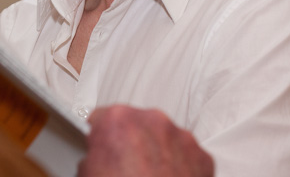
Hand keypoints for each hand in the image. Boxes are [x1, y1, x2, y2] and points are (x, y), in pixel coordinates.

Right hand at [78, 105, 212, 176]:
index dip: (98, 135)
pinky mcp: (202, 156)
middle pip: (135, 124)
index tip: (100, 145)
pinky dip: (178, 166)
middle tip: (123, 168)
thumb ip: (91, 157)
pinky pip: (185, 155)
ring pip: (162, 138)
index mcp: (117, 119)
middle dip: (130, 142)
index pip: (101, 118)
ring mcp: (180, 137)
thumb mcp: (87, 174)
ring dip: (155, 152)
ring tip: (146, 176)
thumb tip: (95, 160)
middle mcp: (151, 120)